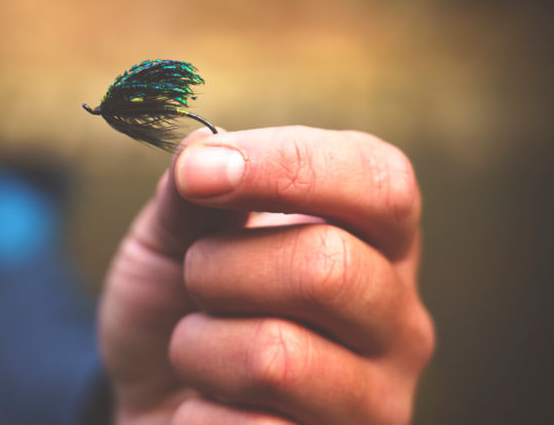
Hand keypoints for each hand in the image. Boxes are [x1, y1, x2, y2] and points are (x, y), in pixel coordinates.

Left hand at [99, 126, 434, 424]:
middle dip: (219, 269)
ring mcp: (378, 402)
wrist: (156, 395)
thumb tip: (207, 154)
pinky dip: (196, 412)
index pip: (380, 180)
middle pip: (327, 267)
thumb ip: (195, 186)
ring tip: (198, 349)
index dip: (286, 164)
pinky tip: (206, 406)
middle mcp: (397, 319)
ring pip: (278, 357)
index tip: (199, 174)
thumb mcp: (175, 231)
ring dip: (200, 346)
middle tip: (195, 281)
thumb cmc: (179, 302)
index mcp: (373, 240)